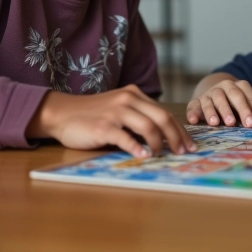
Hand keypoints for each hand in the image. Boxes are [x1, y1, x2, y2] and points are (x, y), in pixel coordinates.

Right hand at [28, 85, 196, 157]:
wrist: (62, 113)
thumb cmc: (92, 115)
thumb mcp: (118, 108)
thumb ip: (137, 116)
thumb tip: (163, 138)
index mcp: (134, 94)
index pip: (163, 112)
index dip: (179, 129)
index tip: (189, 144)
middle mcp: (128, 99)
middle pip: (161, 118)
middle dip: (176, 137)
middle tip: (184, 152)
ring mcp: (116, 112)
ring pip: (148, 126)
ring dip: (159, 143)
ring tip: (163, 156)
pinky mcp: (103, 126)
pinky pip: (125, 137)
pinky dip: (137, 147)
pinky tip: (144, 156)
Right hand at [186, 75, 251, 127]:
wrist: (215, 92)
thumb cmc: (234, 102)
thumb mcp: (246, 104)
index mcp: (237, 86)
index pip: (244, 95)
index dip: (247, 108)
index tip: (251, 123)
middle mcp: (222, 88)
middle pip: (226, 96)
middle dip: (229, 109)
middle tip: (232, 123)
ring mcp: (208, 94)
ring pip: (210, 100)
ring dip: (212, 111)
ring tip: (215, 123)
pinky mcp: (196, 101)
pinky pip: (193, 105)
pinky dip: (193, 112)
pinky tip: (194, 120)